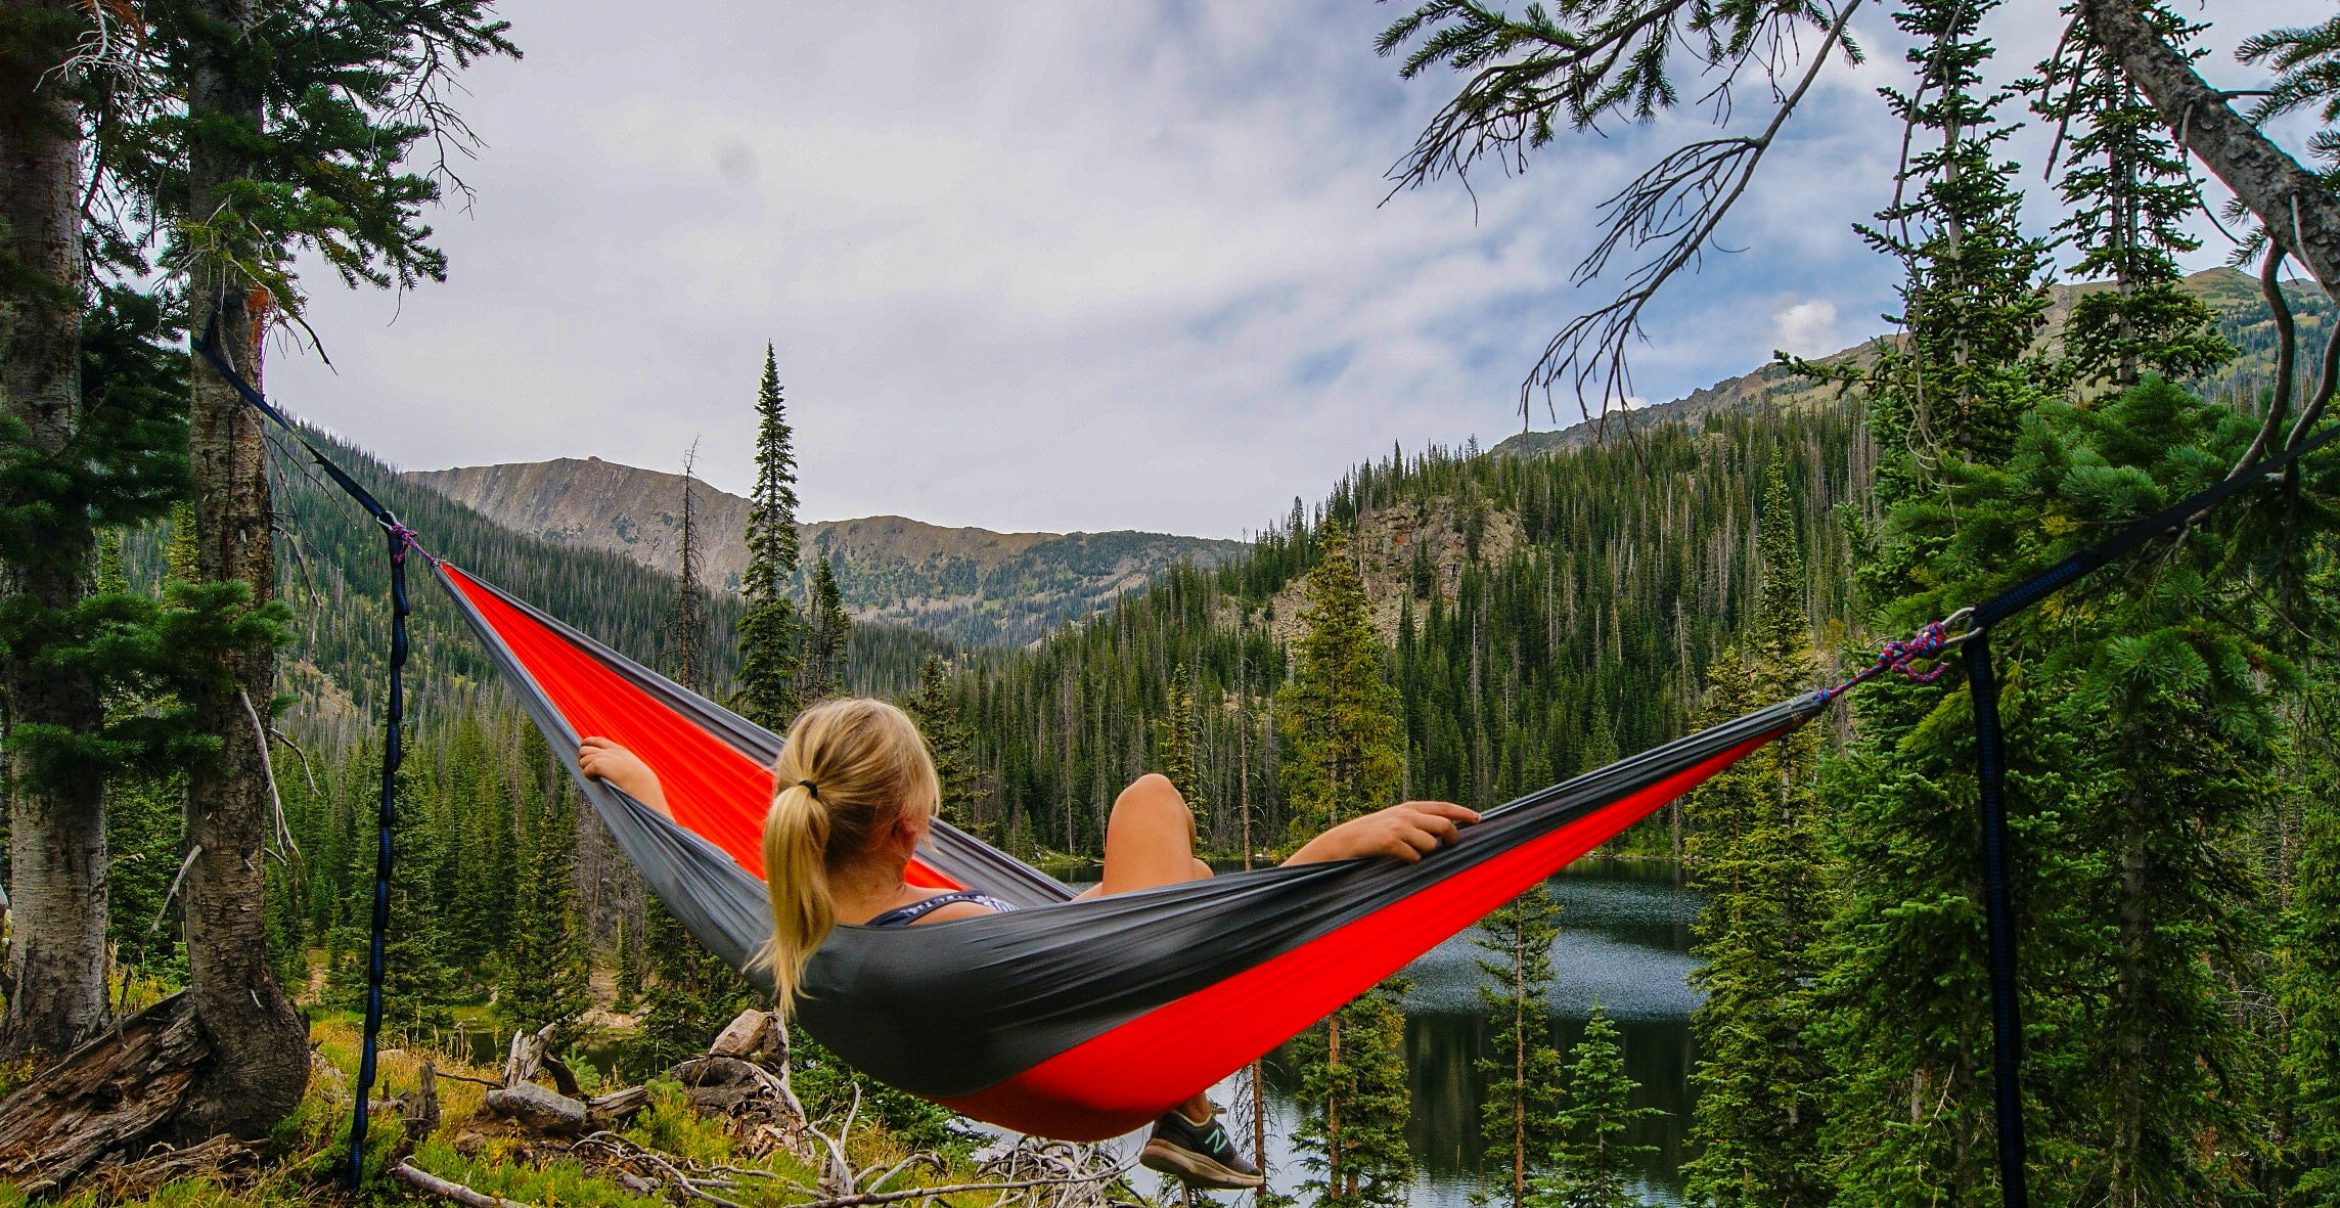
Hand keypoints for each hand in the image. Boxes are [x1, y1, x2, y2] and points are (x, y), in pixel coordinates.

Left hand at [578, 737, 669, 817]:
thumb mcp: (634, 769)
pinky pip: (585, 770)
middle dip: (584, 759)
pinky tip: (596, 780)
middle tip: (588, 769)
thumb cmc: (642, 782)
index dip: (589, 742)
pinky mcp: (598, 765)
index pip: (599, 741)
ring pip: (583, 759)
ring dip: (585, 768)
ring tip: (594, 776)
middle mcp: (610, 751)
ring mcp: (604, 757)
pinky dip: (588, 776)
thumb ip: (624, 766)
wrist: (643, 784)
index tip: (583, 745)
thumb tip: (616, 772)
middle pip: (586, 748)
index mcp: (620, 750)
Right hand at [1285, 800, 1480, 865]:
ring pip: (1431, 845)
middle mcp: (1406, 814)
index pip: (1443, 807)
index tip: (1479, 819)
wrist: (1342, 842)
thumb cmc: (1371, 835)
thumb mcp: (1394, 821)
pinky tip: (1398, 859)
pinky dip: (1410, 861)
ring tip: (1409, 854)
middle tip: (1452, 847)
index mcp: (1409, 807)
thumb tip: (1443, 833)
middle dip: (1452, 839)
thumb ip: (1416, 822)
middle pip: (1444, 825)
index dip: (1463, 813)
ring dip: (1425, 854)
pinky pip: (1414, 857)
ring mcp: (1399, 827)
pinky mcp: (1390, 842)